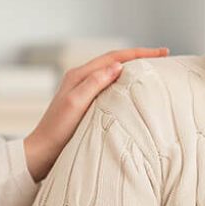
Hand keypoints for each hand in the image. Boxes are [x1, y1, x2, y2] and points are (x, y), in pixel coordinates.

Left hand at [23, 47, 168, 180]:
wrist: (41, 153)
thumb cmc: (57, 131)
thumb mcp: (75, 104)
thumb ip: (94, 83)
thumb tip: (117, 66)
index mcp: (79, 75)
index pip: (115, 57)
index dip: (140, 53)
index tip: (163, 51)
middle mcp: (81, 79)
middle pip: (115, 61)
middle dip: (140, 56)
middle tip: (163, 56)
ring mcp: (83, 91)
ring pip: (113, 72)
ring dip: (133, 68)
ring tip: (152, 69)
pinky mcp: (85, 104)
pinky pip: (109, 86)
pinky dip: (125, 83)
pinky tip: (133, 90)